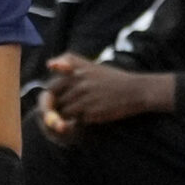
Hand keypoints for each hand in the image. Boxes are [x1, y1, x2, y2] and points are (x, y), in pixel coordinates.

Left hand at [43, 53, 159, 126]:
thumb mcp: (90, 65)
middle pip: (55, 101)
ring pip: (63, 112)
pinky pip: (76, 120)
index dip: (49, 99)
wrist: (135, 90)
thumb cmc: (112, 79)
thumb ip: (68, 62)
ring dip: (66, 116)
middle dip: (55, 109)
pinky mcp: (91, 111)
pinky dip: (78, 122)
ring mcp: (84, 96)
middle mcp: (78, 81)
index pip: (50, 88)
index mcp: (75, 70)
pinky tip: (88, 118)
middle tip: (61, 114)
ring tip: (78, 115)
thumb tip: (49, 64)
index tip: (54, 104)